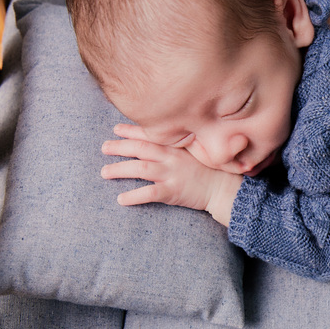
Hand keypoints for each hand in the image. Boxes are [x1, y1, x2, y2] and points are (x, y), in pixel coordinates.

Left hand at [102, 124, 241, 222]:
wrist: (225, 189)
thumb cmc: (212, 170)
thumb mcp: (197, 151)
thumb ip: (180, 145)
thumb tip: (162, 142)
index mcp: (176, 146)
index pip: (149, 134)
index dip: (131, 130)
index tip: (116, 129)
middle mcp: (171, 157)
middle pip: (140, 149)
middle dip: (119, 147)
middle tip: (104, 148)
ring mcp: (172, 174)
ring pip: (140, 169)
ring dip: (119, 170)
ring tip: (104, 173)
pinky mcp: (173, 192)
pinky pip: (149, 193)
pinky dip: (133, 196)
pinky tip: (121, 199)